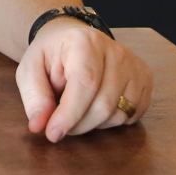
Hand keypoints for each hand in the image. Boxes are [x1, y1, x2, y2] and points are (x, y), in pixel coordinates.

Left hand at [15, 18, 153, 142]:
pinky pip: (131, 116)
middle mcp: (115, 51)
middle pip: (104, 104)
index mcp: (84, 41)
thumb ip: (34, 96)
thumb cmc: (50, 56)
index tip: (52, 133)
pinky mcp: (145, 80)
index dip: (69, 113)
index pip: (85, 82)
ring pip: (119, 114)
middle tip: (58, 125)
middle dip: (78, 124)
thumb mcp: (30, 69)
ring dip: (93, 124)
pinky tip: (93, 107)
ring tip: (75, 110)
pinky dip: (110, 121)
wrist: (71, 41)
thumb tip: (39, 126)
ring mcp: (134, 66)